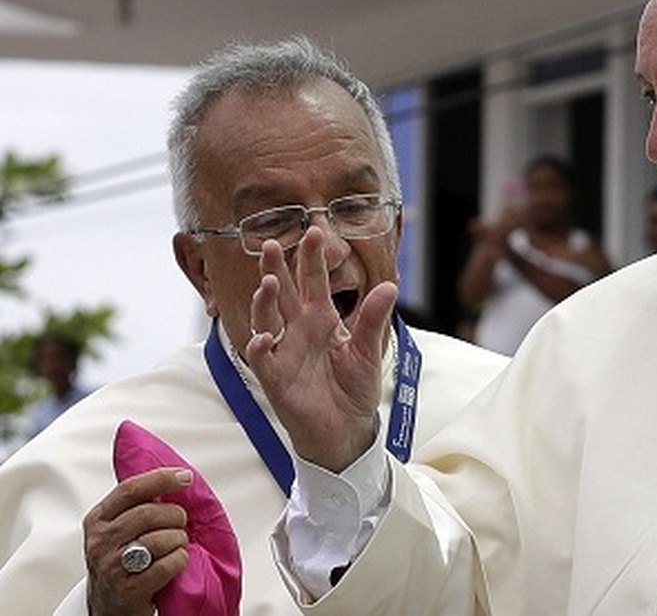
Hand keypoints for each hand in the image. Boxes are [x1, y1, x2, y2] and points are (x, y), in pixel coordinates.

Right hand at [83, 468, 191, 615]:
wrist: (110, 606)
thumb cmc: (121, 562)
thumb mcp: (119, 529)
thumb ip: (139, 504)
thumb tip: (177, 477)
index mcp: (99, 520)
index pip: (131, 489)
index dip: (161, 479)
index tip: (184, 477)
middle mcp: (101, 541)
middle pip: (150, 513)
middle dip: (176, 516)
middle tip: (180, 524)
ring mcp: (111, 566)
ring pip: (161, 538)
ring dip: (179, 540)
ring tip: (176, 546)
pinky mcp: (128, 589)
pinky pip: (167, 564)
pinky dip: (179, 561)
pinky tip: (173, 562)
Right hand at [244, 226, 395, 471]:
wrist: (346, 430)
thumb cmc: (352, 389)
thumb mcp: (369, 351)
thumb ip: (374, 319)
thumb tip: (390, 285)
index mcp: (321, 320)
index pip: (313, 283)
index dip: (311, 259)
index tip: (313, 230)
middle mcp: (299, 331)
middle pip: (283, 294)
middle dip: (277, 269)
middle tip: (272, 244)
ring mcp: (284, 352)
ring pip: (266, 320)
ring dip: (265, 302)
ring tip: (269, 283)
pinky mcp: (276, 379)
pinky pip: (263, 360)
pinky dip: (261, 348)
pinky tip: (265, 338)